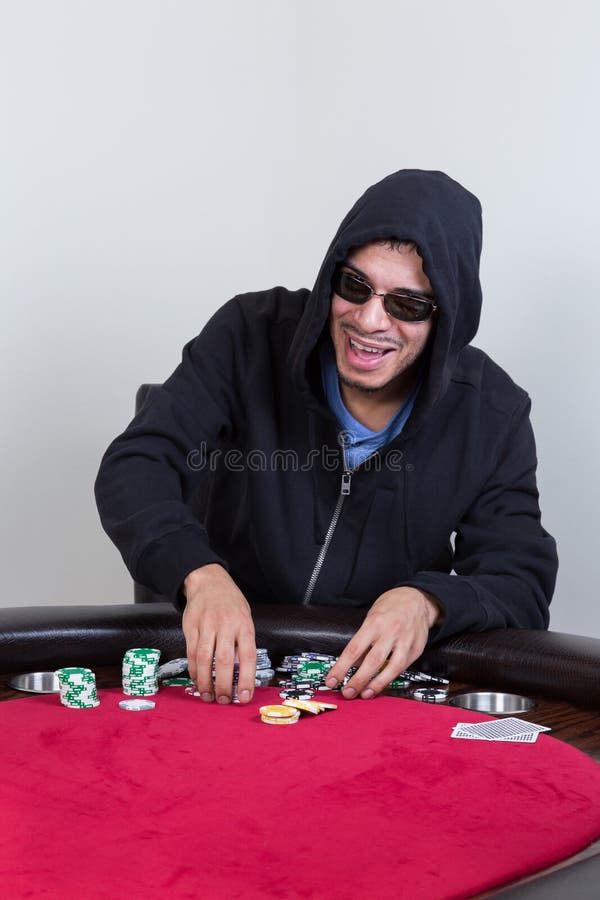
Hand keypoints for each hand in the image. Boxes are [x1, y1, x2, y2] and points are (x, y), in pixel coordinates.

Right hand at [182, 564, 255, 704]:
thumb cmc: (231, 603)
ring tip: (208, 696)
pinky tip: (197, 680)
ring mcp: (206, 625)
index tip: (245, 697)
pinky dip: (194, 670)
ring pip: (204, 659)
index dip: (247, 679)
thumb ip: (243, 643)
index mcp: (244, 624)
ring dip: (205, 681)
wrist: (208, 581)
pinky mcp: (191, 626)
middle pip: (224, 660)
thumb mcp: (245, 618)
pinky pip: (191, 653)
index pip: (248, 656)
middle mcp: (226, 624)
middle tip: (223, 701)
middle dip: (224, 684)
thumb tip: (241, 674)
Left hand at [325, 587, 441, 699]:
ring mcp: (406, 641)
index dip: (341, 667)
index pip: (354, 649)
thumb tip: (353, 663)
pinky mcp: (417, 649)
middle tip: (347, 693)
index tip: (332, 680)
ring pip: (392, 668)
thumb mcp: (372, 616)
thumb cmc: (390, 606)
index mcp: (375, 622)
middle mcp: (391, 632)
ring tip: (365, 694)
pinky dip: (391, 678)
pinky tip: (381, 684)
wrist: (417, 599)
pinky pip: (403, 668)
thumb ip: (364, 639)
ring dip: (376, 684)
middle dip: (358, 680)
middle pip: (372, 661)